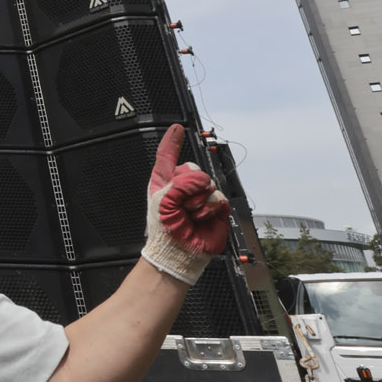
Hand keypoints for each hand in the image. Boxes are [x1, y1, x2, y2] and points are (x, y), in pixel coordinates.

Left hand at [140, 125, 232, 285]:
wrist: (179, 253)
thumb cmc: (164, 230)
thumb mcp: (163, 200)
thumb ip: (180, 182)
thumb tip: (202, 181)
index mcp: (164, 182)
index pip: (167, 156)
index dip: (172, 141)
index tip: (177, 128)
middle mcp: (182, 187)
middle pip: (192, 167)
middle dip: (187, 185)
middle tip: (181, 204)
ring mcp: (200, 197)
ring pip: (207, 183)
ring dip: (198, 201)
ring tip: (190, 215)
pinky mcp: (215, 208)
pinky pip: (219, 198)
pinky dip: (210, 209)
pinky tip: (201, 218)